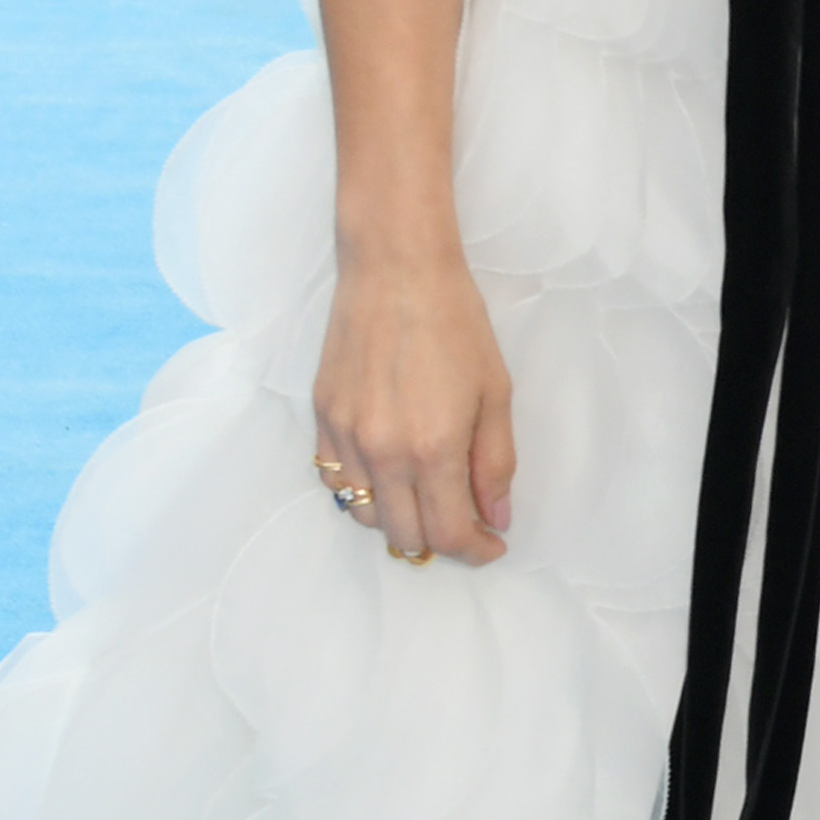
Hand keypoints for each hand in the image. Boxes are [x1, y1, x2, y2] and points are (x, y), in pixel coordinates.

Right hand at [312, 252, 514, 562]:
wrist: (395, 268)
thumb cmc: (455, 322)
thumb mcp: (496, 393)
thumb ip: (495, 463)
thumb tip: (496, 518)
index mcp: (433, 449)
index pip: (449, 534)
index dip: (475, 551)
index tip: (492, 545)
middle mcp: (382, 453)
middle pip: (404, 537)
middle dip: (439, 542)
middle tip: (464, 524)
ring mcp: (345, 437)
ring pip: (364, 517)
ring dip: (398, 521)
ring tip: (425, 499)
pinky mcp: (322, 418)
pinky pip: (334, 481)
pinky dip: (361, 493)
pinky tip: (385, 475)